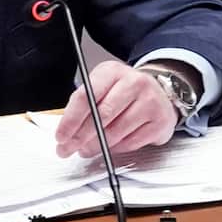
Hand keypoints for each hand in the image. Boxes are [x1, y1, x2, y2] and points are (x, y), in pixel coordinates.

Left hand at [54, 60, 176, 158]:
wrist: (160, 92)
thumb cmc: (124, 91)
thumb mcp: (102, 87)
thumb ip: (84, 105)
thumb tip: (67, 132)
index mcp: (112, 71)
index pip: (86, 96)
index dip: (70, 120)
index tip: (60, 136)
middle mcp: (134, 83)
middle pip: (101, 115)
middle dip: (80, 137)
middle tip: (67, 149)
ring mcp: (150, 101)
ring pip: (115, 132)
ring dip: (96, 146)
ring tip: (86, 149)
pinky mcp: (159, 121)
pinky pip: (130, 143)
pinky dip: (116, 148)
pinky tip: (110, 146)